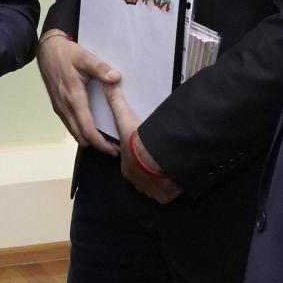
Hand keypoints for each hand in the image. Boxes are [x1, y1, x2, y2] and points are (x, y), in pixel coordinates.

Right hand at [37, 30, 120, 154]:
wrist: (46, 49)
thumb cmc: (66, 53)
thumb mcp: (84, 57)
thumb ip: (100, 68)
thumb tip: (116, 78)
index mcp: (73, 98)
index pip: (87, 129)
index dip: (100, 143)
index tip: (114, 150)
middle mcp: (64, 107)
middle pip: (80, 136)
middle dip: (96, 144)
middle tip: (113, 146)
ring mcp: (59, 107)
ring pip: (73, 131)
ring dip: (88, 138)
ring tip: (105, 138)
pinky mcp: (57, 105)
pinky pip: (70, 124)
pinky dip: (81, 130)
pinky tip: (91, 125)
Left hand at [103, 84, 182, 203]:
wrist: (158, 159)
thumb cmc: (139, 141)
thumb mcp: (124, 118)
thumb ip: (114, 101)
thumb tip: (106, 85)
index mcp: (127, 167)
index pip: (131, 163)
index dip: (136, 157)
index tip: (145, 152)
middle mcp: (137, 182)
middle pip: (143, 176)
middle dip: (149, 169)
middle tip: (159, 158)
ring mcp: (151, 191)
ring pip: (155, 186)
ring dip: (161, 179)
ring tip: (169, 167)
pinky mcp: (165, 197)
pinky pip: (168, 194)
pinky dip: (172, 188)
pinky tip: (177, 177)